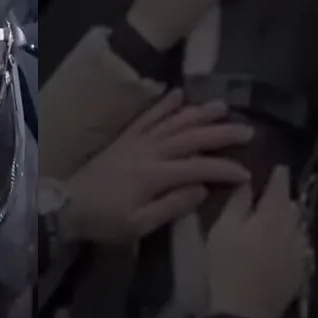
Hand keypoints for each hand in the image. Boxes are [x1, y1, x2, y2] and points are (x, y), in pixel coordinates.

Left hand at [63, 90, 252, 243]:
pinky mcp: (125, 138)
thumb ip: (172, 206)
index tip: (247, 172)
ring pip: (172, 121)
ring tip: (222, 105)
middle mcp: (148, 151)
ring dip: (198, 112)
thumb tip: (202, 188)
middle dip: (221, 132)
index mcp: (154, 175)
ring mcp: (136, 141)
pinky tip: (177, 92)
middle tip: (248, 129)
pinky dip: (163, 104)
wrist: (68, 206)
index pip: (198, 166)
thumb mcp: (139, 224)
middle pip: (190, 137)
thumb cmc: (105, 221)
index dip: (225, 169)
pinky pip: (147, 116)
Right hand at [204, 165, 309, 317]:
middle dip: (283, 197)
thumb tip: (247, 182)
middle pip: (292, 206)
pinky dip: (292, 239)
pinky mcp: (299, 271)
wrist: (244, 311)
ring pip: (297, 226)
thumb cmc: (227, 266)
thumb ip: (237, 203)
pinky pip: (300, 247)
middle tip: (272, 192)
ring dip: (289, 218)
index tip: (276, 167)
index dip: (278, 175)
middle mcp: (292, 230)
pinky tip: (283, 245)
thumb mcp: (222, 230)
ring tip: (276, 217)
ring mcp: (299, 252)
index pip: (280, 187)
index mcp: (273, 216)